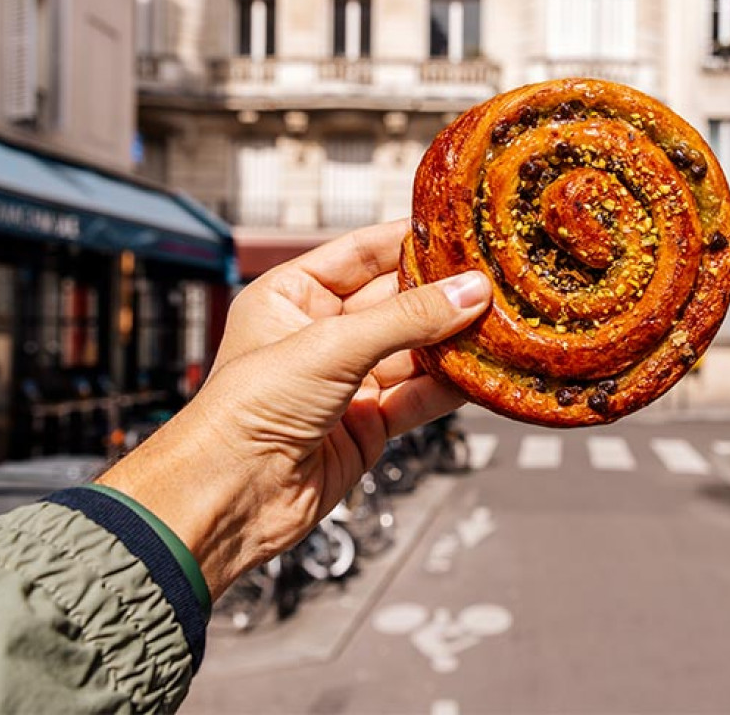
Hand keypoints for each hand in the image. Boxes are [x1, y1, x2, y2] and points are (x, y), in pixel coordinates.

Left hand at [98, 220, 491, 597]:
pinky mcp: (366, 424)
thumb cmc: (244, 413)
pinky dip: (449, 386)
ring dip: (453, 341)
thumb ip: (405, 319)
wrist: (228, 499)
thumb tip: (468, 293)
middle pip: (396, 302)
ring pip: (414, 350)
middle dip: (443, 293)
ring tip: (500, 323)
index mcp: (290, 296)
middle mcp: (319, 334)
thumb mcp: (330, 347)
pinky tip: (480, 372)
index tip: (460, 231)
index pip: (361, 253)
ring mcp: (345, 381)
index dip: (410, 241)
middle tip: (494, 279)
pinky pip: (418, 396)